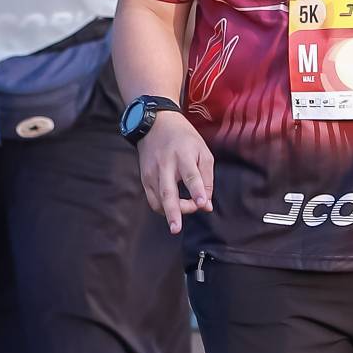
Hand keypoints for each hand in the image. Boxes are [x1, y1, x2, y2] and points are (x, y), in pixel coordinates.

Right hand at [137, 112, 214, 235]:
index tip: (202, 204)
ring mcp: (152, 172)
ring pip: (158, 199)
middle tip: (176, 229)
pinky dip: (162, 209)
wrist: (156, 123)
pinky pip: (152, 199)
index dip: (197, 191)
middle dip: (173, 211)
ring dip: (169, 213)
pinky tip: (171, 211)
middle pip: (168, 191)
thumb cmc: (184, 139)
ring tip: (179, 220)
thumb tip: (206, 205)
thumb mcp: (202, 151)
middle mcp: (165, 164)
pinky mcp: (144, 178)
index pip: (191, 176)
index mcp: (183, 155)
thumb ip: (207, 179)